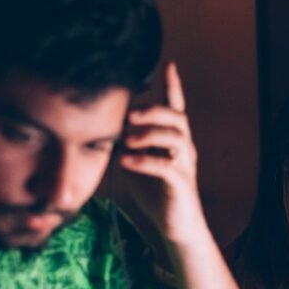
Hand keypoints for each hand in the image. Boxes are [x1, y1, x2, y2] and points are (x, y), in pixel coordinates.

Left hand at [119, 62, 203, 245]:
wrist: (175, 224)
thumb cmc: (156, 192)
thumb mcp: (136, 161)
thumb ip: (126, 143)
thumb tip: (104, 126)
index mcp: (173, 139)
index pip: (176, 107)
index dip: (173, 85)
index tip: (169, 64)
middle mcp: (184, 147)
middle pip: (176, 117)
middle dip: (153, 110)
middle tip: (129, 114)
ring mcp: (185, 164)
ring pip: (175, 137)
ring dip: (148, 134)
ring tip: (127, 139)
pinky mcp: (181, 183)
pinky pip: (166, 166)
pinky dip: (145, 161)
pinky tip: (127, 161)